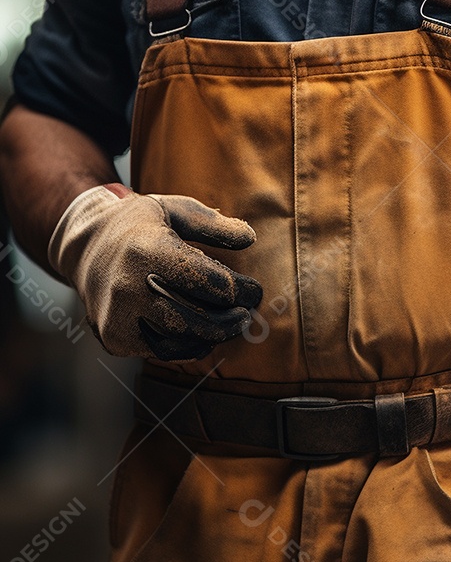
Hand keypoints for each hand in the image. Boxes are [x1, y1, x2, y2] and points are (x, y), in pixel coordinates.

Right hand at [48, 186, 262, 360]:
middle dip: (231, 320)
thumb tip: (250, 237)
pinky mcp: (114, 337)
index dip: (241, 290)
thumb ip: (213, 224)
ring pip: (181, 339)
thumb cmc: (137, 225)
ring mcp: (119, 316)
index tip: (255, 291)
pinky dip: (187, 347)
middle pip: (197, 317)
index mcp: (148, 249)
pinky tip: (203, 336)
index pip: (209, 281)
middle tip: (247, 315)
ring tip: (230, 325)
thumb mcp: (174, 209)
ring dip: (213, 336)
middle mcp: (129, 286)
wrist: (84, 247)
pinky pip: (160, 351)